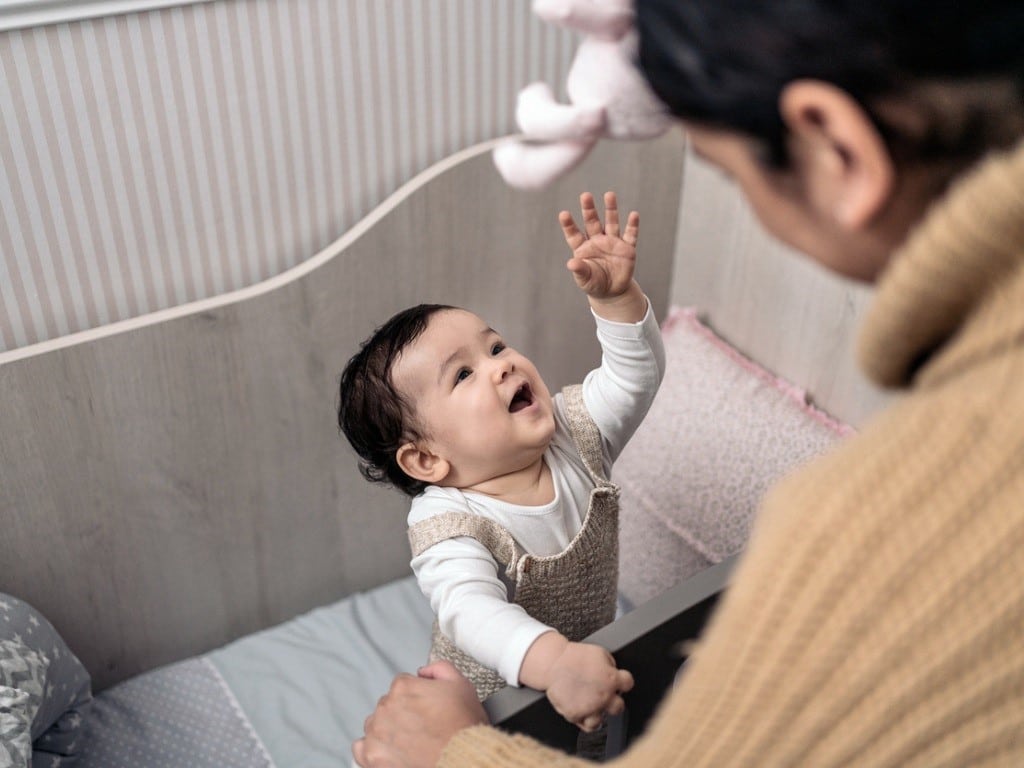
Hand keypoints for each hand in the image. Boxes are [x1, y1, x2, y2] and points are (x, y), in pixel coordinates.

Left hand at [352, 661, 487, 767]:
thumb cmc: (463, 726)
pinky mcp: (371, 757)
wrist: (462, 760)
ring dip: (387, 730)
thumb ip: (440, 669)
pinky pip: (361, 748)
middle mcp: (385, 706)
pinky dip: (373, 749)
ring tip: (409, 742)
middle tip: (421, 727)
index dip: (417, 697)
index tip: (426, 710)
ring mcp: (376, 732)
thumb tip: (423, 672)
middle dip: (402, 713)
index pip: (402, 685)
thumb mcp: (462, 685)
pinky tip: (390, 752)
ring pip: (375, 725)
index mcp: (403, 686)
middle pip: (388, 704)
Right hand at [544, 642, 633, 732]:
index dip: (624, 681)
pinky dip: (583, 719)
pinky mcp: (575, 715)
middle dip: (614, 702)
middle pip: (618, 708)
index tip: (620, 682)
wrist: (552, 663)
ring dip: (597, 714)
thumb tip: (614, 672)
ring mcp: (589, 707)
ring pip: (600, 721)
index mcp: (611, 679)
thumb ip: (610, 665)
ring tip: (592, 706)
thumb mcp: (599, 652)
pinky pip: (583, 725)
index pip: (628, 683)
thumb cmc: (574, 656)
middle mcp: (603, 696)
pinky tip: (582, 711)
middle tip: (606, 696)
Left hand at [559, 191, 639, 302]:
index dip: (569, 224)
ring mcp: (612, 242)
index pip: (574, 234)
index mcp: (583, 248)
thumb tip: (571, 263)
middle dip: (589, 209)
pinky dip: (632, 225)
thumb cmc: (594, 283)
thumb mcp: (585, 279)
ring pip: (611, 222)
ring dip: (611, 209)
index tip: (563, 214)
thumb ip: (580, 270)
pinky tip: (634, 215)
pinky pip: (630, 235)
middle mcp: (597, 241)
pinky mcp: (627, 248)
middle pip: (592, 222)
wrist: (612, 291)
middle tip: (585, 195)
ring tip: (609, 195)